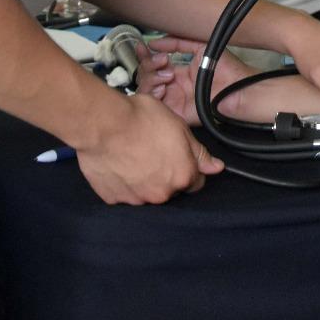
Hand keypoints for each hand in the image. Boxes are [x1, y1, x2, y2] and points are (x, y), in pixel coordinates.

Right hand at [74, 92, 224, 203]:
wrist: (102, 125)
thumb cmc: (141, 119)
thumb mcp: (179, 127)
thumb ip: (199, 152)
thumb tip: (216, 167)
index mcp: (182, 176)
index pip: (195, 182)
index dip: (188, 168)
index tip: (177, 157)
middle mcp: (162, 194)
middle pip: (170, 189)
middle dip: (166, 174)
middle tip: (152, 151)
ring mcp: (136, 199)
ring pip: (147, 193)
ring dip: (144, 180)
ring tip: (133, 156)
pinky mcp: (113, 199)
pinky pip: (124, 194)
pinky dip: (123, 183)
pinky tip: (119, 164)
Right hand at [136, 36, 256, 125]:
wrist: (236, 87)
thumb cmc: (225, 69)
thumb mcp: (200, 47)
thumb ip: (178, 42)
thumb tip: (155, 42)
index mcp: (177, 73)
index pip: (153, 65)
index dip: (145, 56)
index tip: (142, 47)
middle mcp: (172, 86)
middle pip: (145, 76)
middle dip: (149, 65)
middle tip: (163, 61)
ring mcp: (172, 99)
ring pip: (145, 89)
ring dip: (151, 78)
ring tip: (168, 75)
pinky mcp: (174, 112)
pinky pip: (154, 105)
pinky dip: (153, 94)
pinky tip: (164, 87)